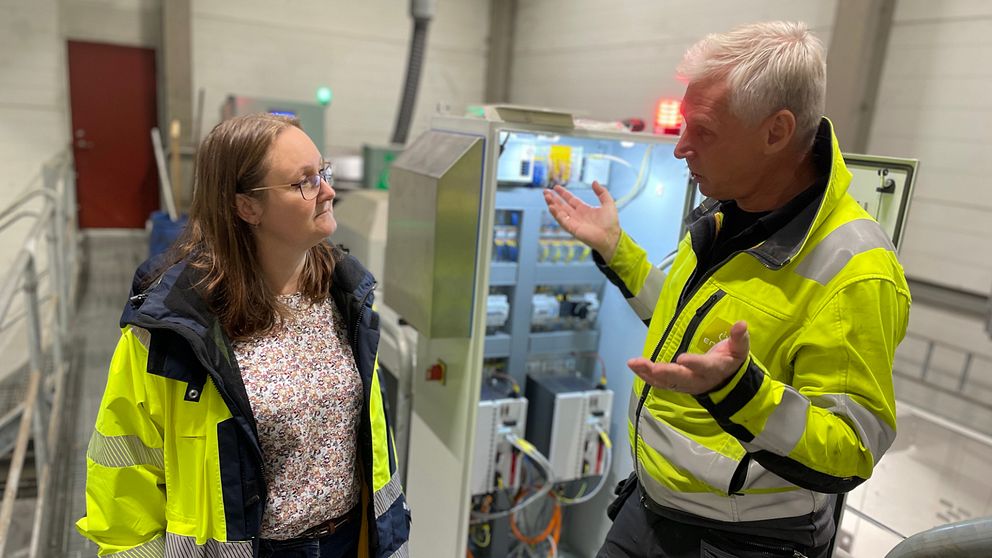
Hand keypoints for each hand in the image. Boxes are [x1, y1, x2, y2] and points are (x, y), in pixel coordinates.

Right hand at [543, 181, 620, 261]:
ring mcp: (574, 222)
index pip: (570, 200)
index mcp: (584, 209)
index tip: (556, 187)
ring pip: (560, 212)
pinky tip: (551, 207)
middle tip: (545, 191)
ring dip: (552, 204)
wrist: (611, 236)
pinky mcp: (572, 229)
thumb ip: (602, 192)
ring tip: (546, 196)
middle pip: (562, 205)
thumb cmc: (611, 223)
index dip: (563, 193)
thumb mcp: (608, 202)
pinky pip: (562, 220)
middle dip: (553, 198)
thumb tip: (594, 182)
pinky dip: (556, 214)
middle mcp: (577, 215)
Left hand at [627, 321, 749, 394]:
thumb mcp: (739, 350)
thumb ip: (739, 338)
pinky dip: (646, 376)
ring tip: (633, 364)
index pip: (704, 366)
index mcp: (713, 369)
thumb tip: (741, 323)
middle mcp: (697, 380)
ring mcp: (684, 384)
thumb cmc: (730, 361)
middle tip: (651, 367)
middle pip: (680, 378)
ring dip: (649, 373)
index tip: (682, 358)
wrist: (726, 383)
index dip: (694, 363)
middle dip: (665, 372)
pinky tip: (634, 367)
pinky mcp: (675, 385)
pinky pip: (658, 382)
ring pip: (665, 382)